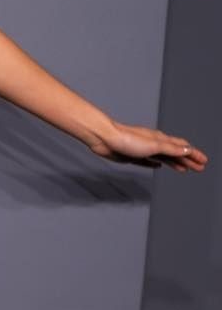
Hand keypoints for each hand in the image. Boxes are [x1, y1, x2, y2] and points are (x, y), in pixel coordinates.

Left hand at [88, 122, 208, 173]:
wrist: (105, 139)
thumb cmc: (127, 139)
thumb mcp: (154, 145)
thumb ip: (171, 148)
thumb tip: (188, 150)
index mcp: (161, 139)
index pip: (183, 147)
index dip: (195, 154)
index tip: (204, 161)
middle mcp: (153, 143)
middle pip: (176, 153)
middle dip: (189, 160)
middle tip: (199, 168)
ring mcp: (143, 149)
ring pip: (164, 157)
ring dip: (175, 163)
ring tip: (184, 169)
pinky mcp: (132, 156)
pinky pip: (148, 161)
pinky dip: (156, 163)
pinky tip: (158, 166)